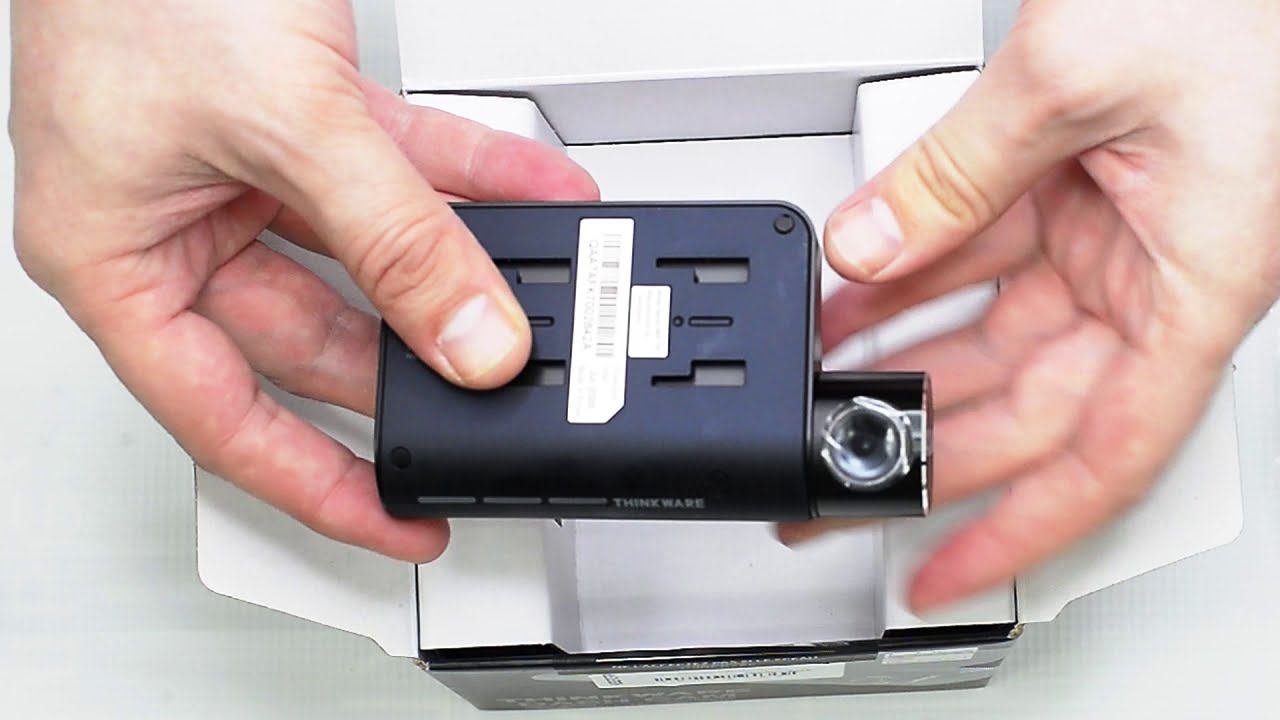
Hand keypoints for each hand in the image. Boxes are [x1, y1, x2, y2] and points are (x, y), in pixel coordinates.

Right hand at [10, 1, 597, 561]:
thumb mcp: (282, 124)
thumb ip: (391, 237)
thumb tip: (473, 336)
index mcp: (117, 264)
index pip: (229, 420)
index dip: (322, 485)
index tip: (403, 521)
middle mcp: (178, 229)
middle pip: (316, 337)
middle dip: (417, 364)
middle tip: (499, 402)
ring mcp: (244, 174)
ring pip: (369, 253)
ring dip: (458, 268)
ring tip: (541, 302)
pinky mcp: (300, 119)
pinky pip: (399, 172)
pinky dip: (468, 182)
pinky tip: (538, 197)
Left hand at [781, 0, 1279, 609]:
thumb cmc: (1239, 4)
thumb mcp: (1074, 80)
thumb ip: (955, 175)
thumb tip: (867, 247)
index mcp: (1189, 291)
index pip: (1099, 459)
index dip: (1014, 532)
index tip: (942, 573)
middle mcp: (1149, 283)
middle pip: (1023, 410)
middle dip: (922, 450)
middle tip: (836, 486)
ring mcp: (1107, 241)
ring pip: (990, 337)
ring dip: (901, 360)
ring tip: (818, 390)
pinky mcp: (1074, 193)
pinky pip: (979, 257)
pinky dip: (911, 278)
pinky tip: (852, 298)